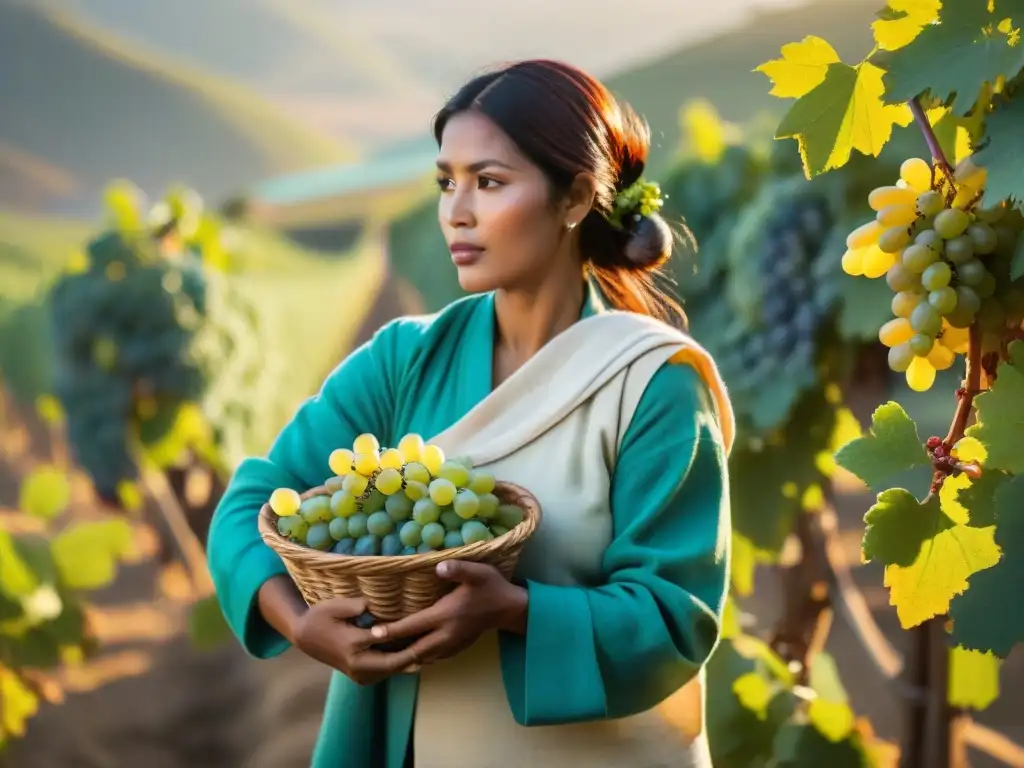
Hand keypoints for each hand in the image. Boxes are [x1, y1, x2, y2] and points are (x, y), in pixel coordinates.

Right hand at [290, 596, 420, 685]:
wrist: (306, 637)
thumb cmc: (321, 616)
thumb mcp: (334, 606)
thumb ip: (353, 606)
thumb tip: (371, 605)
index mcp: (353, 645)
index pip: (386, 641)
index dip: (407, 635)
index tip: (425, 627)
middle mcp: (358, 665)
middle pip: (394, 663)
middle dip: (416, 654)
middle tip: (437, 643)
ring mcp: (359, 674)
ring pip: (392, 671)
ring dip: (411, 661)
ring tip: (433, 648)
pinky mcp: (362, 677)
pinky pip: (386, 673)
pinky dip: (402, 665)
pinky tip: (418, 654)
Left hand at [368, 560, 527, 671]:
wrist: (511, 608)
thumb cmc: (492, 587)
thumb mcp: (478, 572)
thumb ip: (458, 569)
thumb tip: (439, 566)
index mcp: (446, 615)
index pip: (413, 626)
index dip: (391, 630)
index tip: (371, 633)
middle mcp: (446, 634)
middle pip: (413, 649)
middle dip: (392, 651)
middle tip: (370, 650)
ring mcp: (452, 644)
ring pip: (422, 656)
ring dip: (404, 656)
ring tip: (384, 653)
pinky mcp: (457, 647)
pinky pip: (433, 657)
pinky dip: (418, 657)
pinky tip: (408, 652)